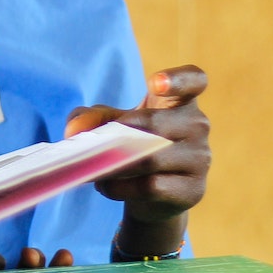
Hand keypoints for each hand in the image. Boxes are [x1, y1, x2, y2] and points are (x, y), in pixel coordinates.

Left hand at [65, 64, 210, 255]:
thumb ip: (91, 118)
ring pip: (151, 159)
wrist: (153, 193)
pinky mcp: (193, 190)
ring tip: (91, 169)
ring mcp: (200, 159)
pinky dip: (120, 188)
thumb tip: (73, 131)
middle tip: (91, 147)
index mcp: (180, 100)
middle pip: (156, 124)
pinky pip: (151, 186)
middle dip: (120, 134)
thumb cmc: (133, 144)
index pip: (194, 79)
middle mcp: (197, 126)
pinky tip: (105, 186)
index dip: (178, 79)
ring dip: (113, 165)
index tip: (154, 83)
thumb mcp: (111, 124)